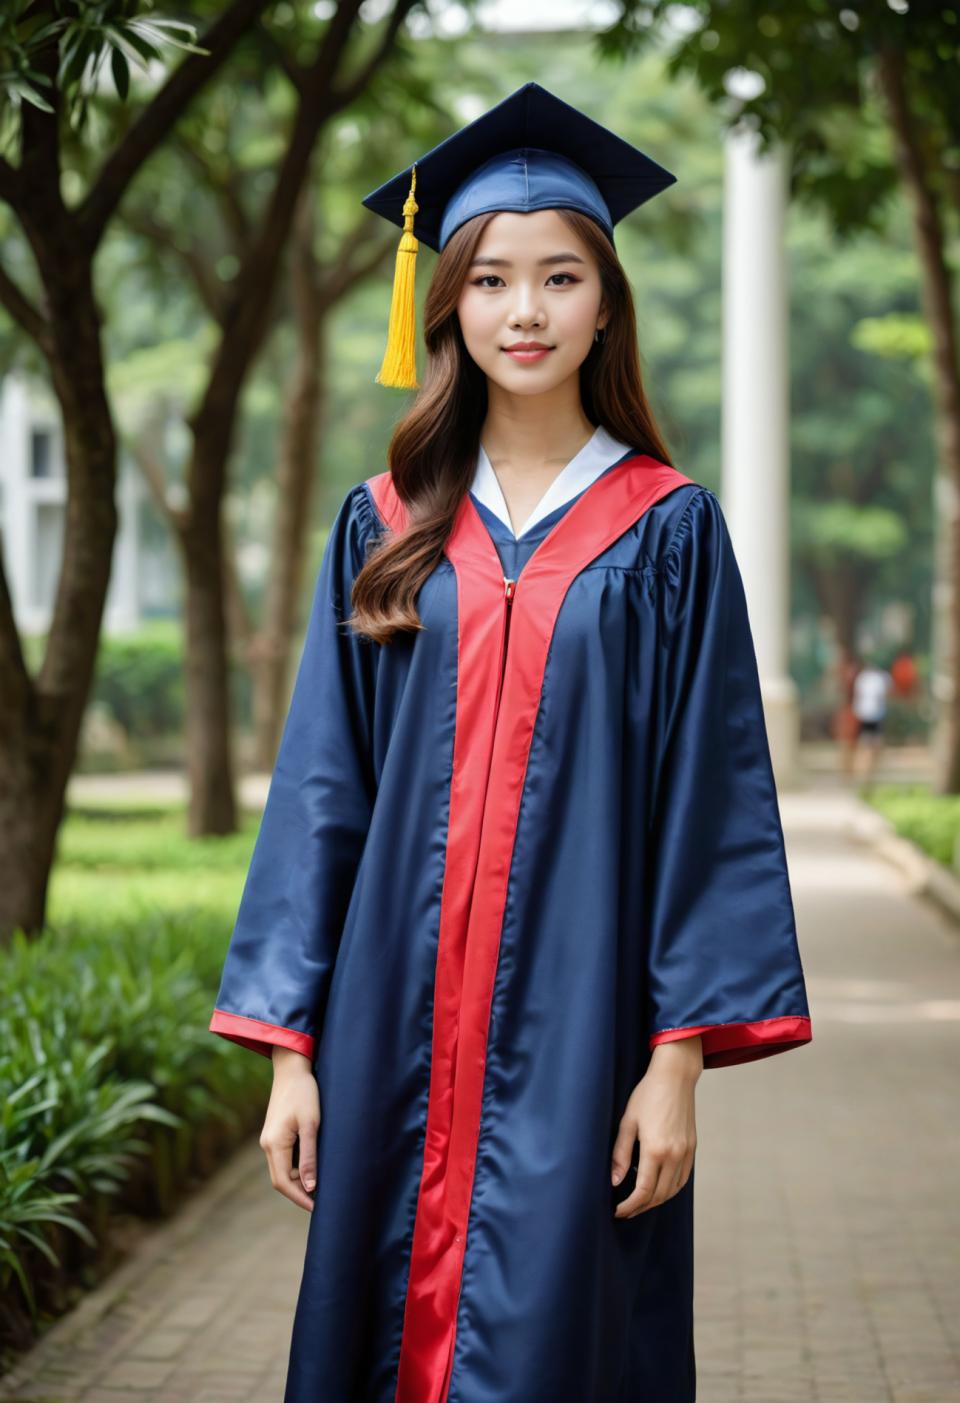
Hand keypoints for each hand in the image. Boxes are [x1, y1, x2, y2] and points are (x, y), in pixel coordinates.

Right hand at [259, 1046, 319, 1211]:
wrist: (291, 1069)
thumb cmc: (304, 1093)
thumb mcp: (311, 1125)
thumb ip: (309, 1156)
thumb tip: (310, 1187)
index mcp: (274, 1144)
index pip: (283, 1183)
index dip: (299, 1198)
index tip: (317, 1209)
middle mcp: (267, 1145)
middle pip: (279, 1179)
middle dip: (298, 1193)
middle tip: (320, 1202)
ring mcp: (269, 1139)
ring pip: (281, 1169)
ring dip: (297, 1181)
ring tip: (319, 1187)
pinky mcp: (274, 1133)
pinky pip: (282, 1158)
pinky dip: (294, 1168)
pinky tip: (311, 1168)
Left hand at [611, 1037, 700, 1218]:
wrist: (675, 1076)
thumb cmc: (647, 1094)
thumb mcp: (628, 1121)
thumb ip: (620, 1154)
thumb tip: (616, 1181)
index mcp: (655, 1150)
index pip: (643, 1191)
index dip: (629, 1205)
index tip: (617, 1211)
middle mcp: (674, 1155)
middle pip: (658, 1195)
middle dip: (640, 1207)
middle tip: (625, 1211)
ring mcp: (686, 1152)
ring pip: (672, 1190)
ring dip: (656, 1201)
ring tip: (639, 1203)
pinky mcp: (692, 1148)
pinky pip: (682, 1179)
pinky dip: (670, 1189)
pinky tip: (658, 1188)